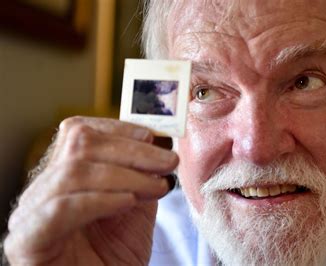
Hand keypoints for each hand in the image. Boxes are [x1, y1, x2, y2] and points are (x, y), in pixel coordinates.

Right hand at [3, 116, 178, 264]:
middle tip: (168, 162)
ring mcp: (30, 215)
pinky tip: (127, 203)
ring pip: (74, 172)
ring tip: (156, 188)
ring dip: (125, 176)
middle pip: (79, 146)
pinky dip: (99, 200)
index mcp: (64, 178)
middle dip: (131, 151)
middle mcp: (43, 191)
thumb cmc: (115, 257)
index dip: (118, 130)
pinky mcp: (27, 242)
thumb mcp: (135, 207)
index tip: (153, 136)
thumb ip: (140, 175)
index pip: (80, 133)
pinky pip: (60, 209)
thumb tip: (158, 145)